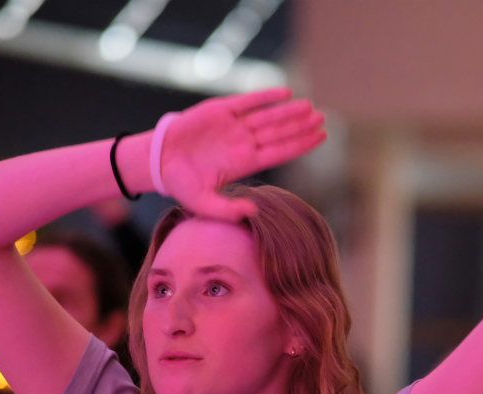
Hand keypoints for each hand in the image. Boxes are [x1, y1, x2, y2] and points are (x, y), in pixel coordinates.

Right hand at [158, 88, 325, 220]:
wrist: (159, 162)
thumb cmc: (183, 185)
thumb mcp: (204, 204)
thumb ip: (228, 210)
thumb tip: (254, 211)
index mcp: (245, 163)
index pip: (280, 152)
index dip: (301, 145)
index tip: (321, 137)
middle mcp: (244, 144)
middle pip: (279, 133)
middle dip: (301, 126)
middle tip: (323, 118)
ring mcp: (234, 126)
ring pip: (268, 116)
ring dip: (289, 111)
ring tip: (310, 107)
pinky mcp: (220, 110)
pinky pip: (248, 102)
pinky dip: (265, 96)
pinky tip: (285, 93)